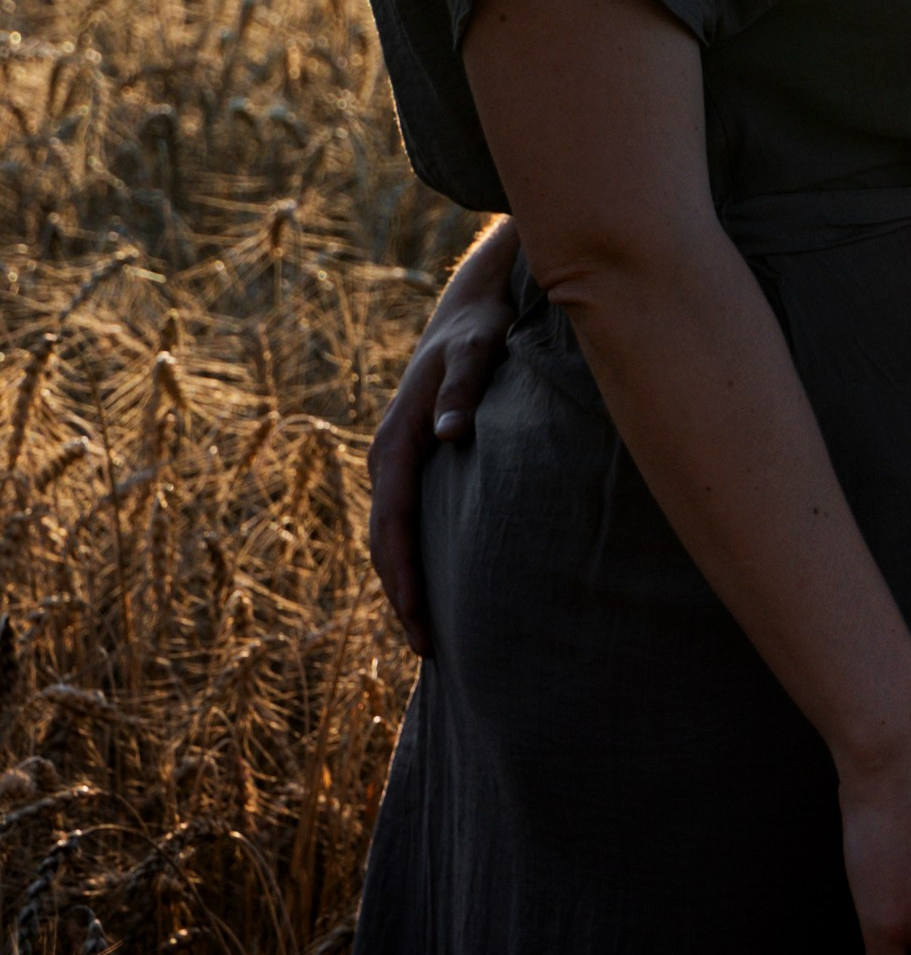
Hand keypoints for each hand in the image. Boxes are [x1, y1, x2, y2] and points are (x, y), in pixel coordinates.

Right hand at [366, 233, 519, 656]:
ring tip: (429, 634)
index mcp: (397, 439)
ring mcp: (398, 459)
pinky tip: (437, 584)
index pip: (393, 523)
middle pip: (386, 541)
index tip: (419, 622)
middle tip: (426, 649)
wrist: (471, 305)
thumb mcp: (477, 350)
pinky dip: (413, 556)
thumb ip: (463, 389)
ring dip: (405, 582)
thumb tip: (449, 433)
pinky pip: (406, 519)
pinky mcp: (415, 459)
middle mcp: (388, 454)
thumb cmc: (480, 329)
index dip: (403, 577)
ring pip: (393, 534)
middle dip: (401, 595)